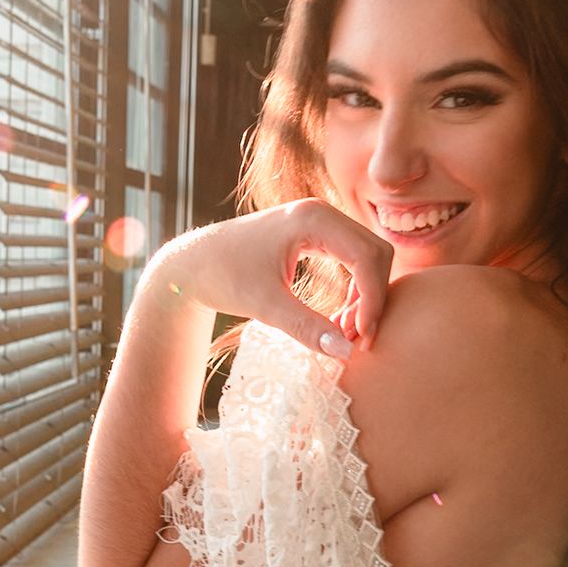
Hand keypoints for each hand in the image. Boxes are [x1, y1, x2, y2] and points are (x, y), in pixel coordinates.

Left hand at [151, 200, 391, 360]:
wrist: (191, 265)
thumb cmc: (222, 278)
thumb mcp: (265, 306)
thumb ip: (307, 328)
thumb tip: (347, 353)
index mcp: (313, 219)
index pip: (367, 258)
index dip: (372, 300)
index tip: (362, 339)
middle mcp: (321, 213)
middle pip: (376, 253)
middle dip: (373, 297)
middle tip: (359, 340)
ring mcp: (319, 221)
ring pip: (367, 257)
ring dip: (364, 296)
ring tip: (345, 334)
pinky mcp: (314, 234)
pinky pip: (351, 259)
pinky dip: (353, 290)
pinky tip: (337, 319)